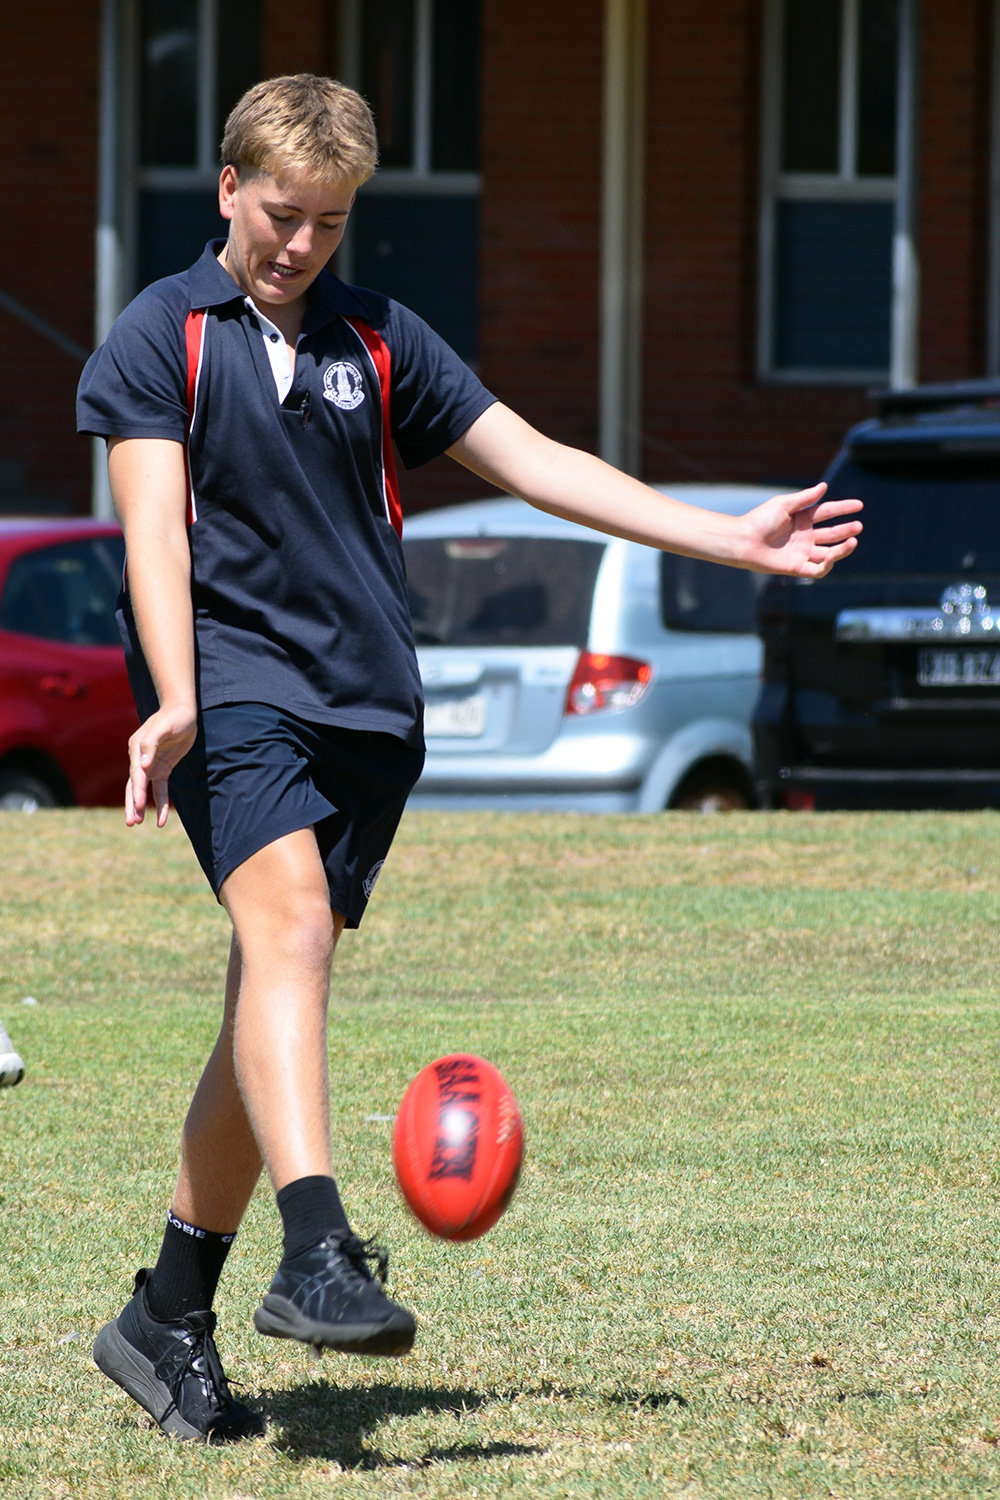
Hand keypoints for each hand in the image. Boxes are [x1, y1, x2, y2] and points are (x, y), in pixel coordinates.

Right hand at [125, 706, 197, 827]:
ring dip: (140, 806)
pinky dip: (160, 803)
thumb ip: (151, 745)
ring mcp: (151, 764)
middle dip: (132, 804)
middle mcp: (140, 758)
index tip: (137, 805)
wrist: (182, 710)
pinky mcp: (162, 768)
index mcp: (137, 748)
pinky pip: (160, 789)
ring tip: (138, 823)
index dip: (137, 790)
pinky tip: (161, 819)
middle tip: (131, 823)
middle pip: (133, 785)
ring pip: (142, 789)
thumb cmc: (173, 717)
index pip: (136, 773)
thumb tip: (143, 765)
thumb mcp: (163, 727)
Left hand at [739, 483, 862, 576]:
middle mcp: (804, 536)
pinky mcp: (797, 567)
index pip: (827, 512)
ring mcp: (802, 552)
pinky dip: (827, 565)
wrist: (743, 540)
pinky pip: (817, 569)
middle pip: (831, 534)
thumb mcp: (784, 505)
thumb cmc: (759, 520)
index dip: (843, 508)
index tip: (859, 505)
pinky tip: (832, 557)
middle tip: (858, 526)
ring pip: (828, 553)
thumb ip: (805, 498)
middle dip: (846, 530)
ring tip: (853, 541)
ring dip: (842, 549)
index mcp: (802, 519)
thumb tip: (824, 486)